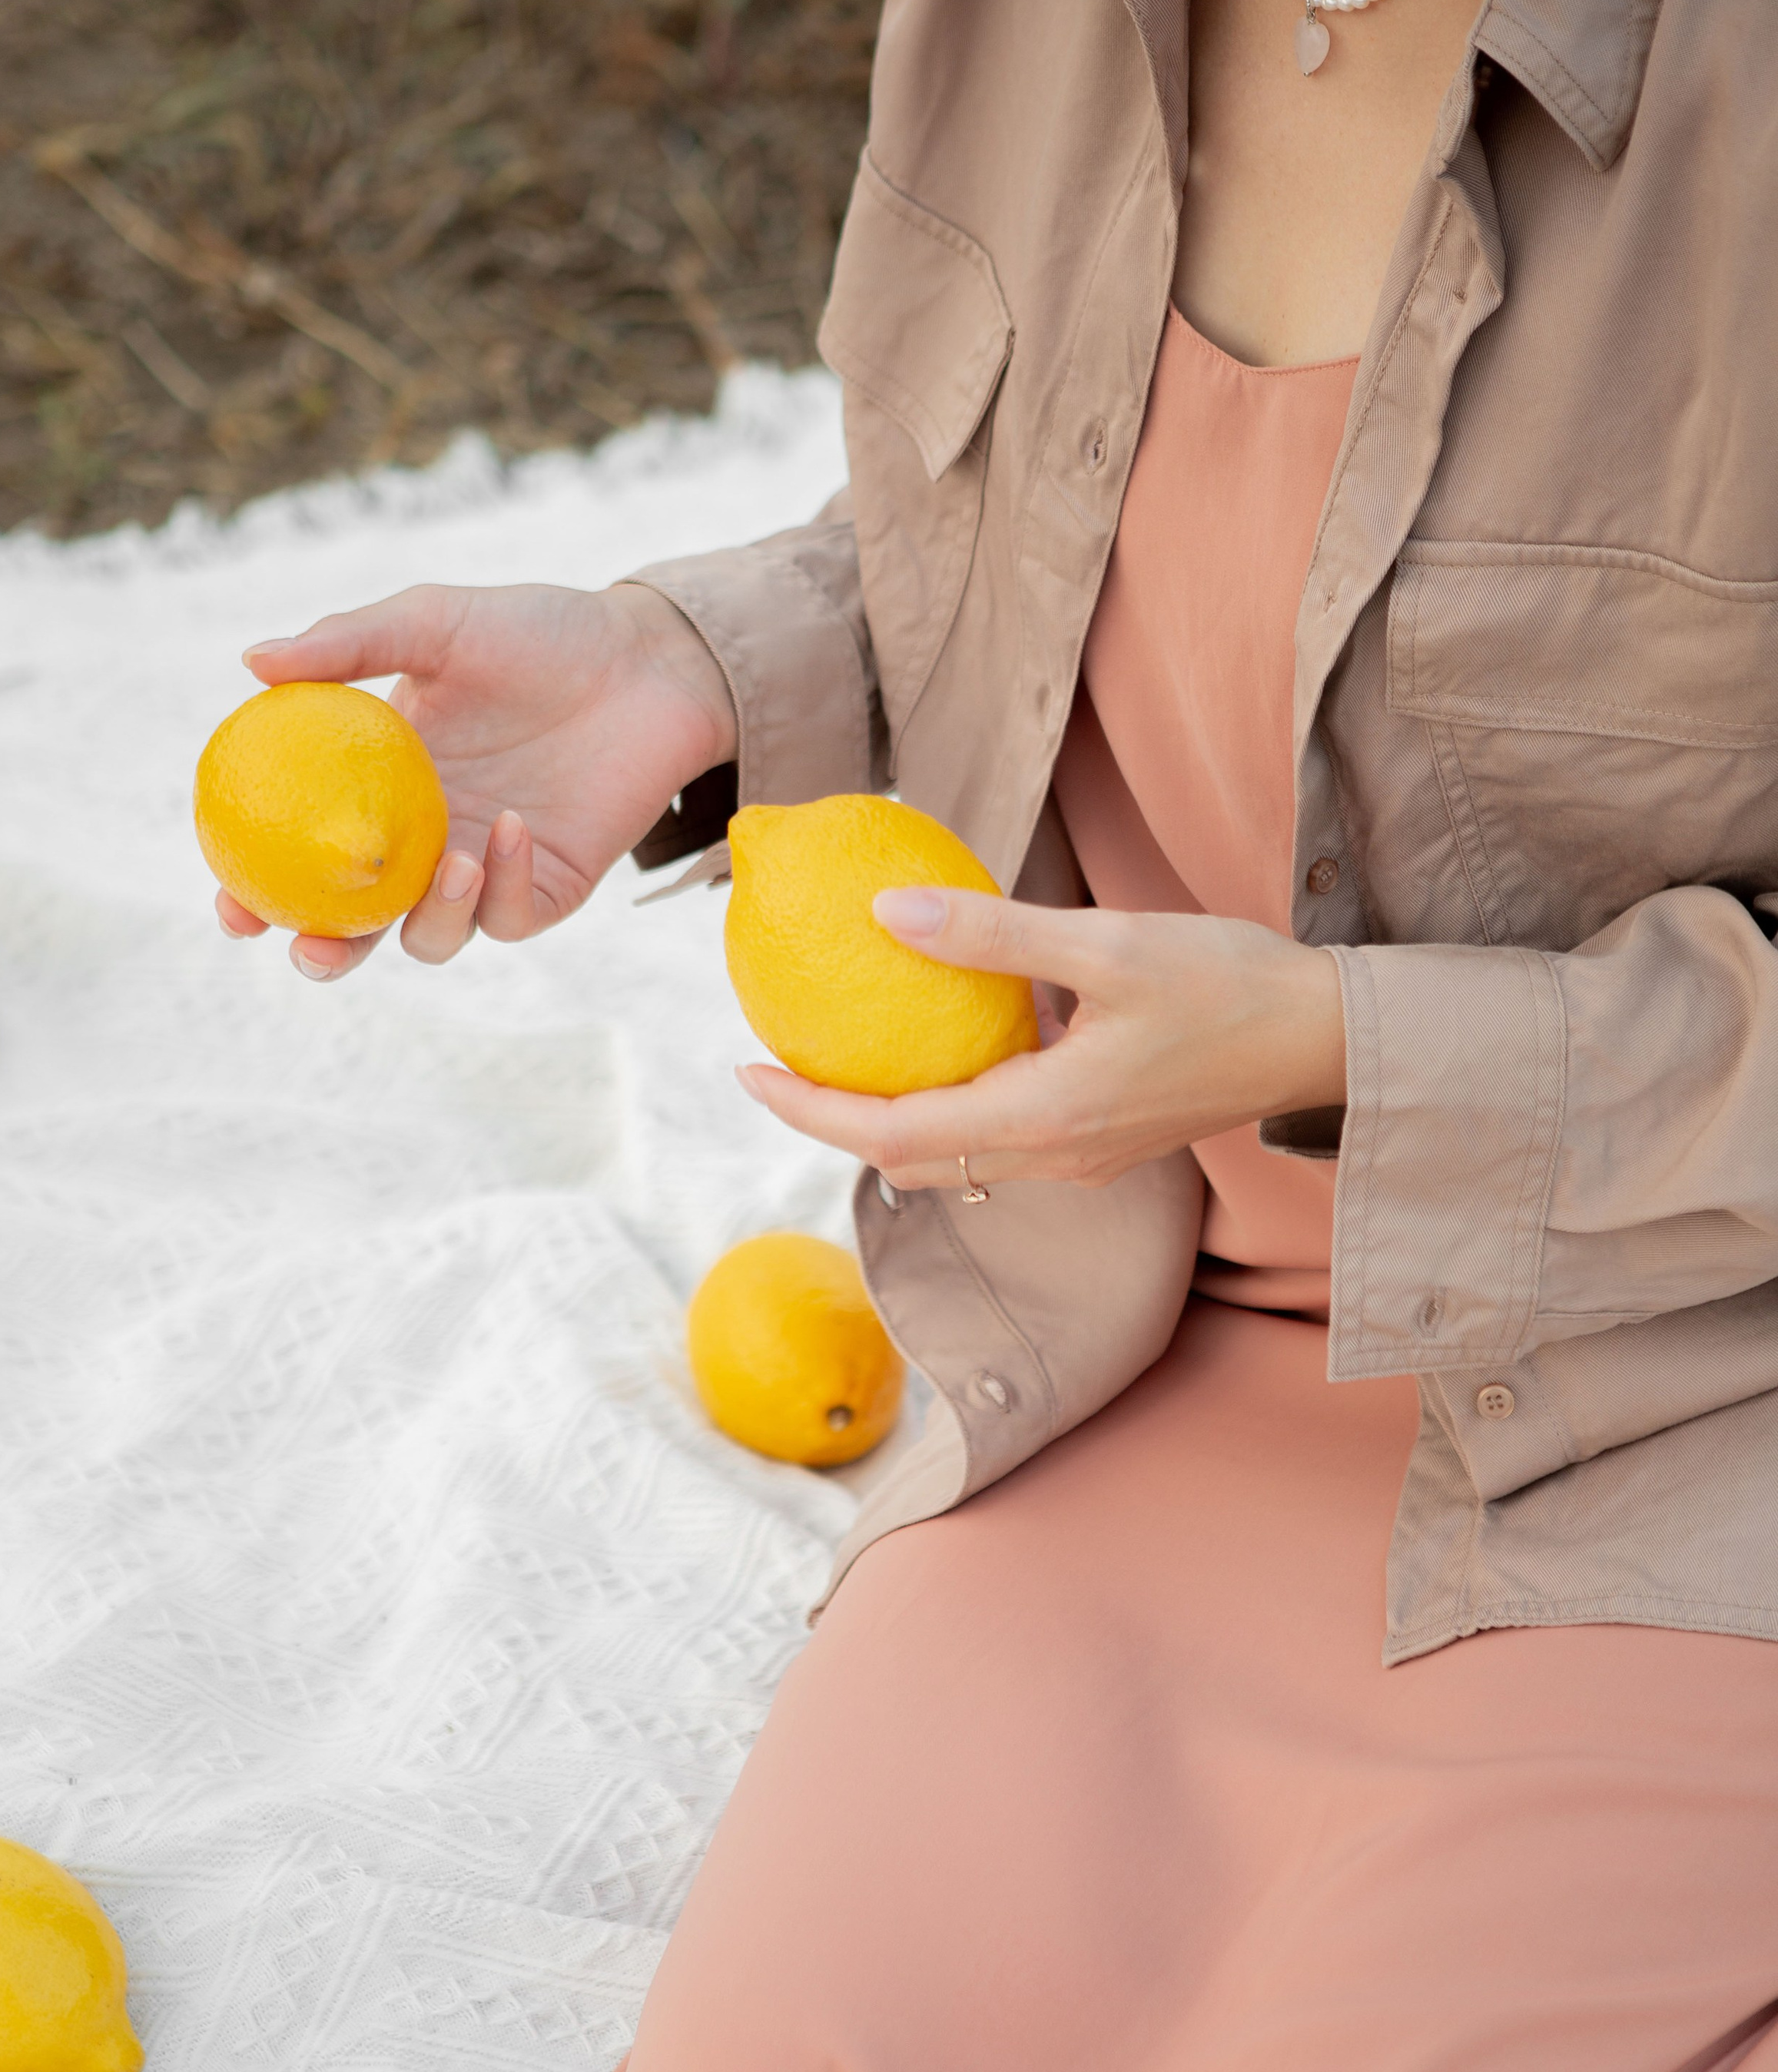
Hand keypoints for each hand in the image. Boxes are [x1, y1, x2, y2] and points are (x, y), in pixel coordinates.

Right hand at [218, 580, 734, 979]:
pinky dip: (503, 884)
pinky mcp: (546, 888)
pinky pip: (507, 916)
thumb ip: (346, 644)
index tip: (230, 903)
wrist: (645, 659)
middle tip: (308, 945)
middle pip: (354, 925)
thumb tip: (249, 661)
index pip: (301, 855)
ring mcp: (483, 870)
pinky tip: (515, 826)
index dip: (257, 891)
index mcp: (376, 788)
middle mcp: (422, 840)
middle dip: (321, 952)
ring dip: (428, 918)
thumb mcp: (433, 623)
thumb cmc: (537, 634)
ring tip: (449, 863)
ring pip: (431, 938)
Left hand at [738, 888, 1346, 1186]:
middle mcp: (1053, 1156)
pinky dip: (947, 1107)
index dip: (807, 1109)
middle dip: (834, 1123)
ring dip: (890, 1121)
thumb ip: (993, 934)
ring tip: (844, 1059)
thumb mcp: (1106, 943)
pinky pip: (998, 1139)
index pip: (889, 1132)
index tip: (746, 1070)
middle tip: (780, 1064)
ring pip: (954, 1158)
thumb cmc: (1230, 985)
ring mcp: (1080, 1157)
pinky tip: (941, 1047)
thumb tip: (885, 911)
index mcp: (1043, 1117)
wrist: (1325, 1038)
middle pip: (909, 1161)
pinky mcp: (1104, 1142)